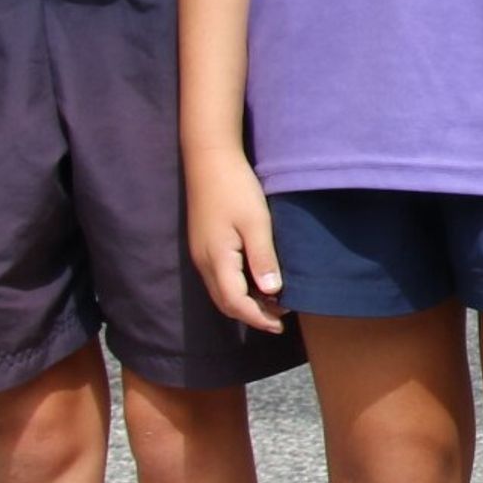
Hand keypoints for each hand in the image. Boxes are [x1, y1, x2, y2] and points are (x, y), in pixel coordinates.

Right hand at [185, 148, 286, 333]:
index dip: (258, 318)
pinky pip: (220, 278)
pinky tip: (259, 283)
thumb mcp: (256, 222)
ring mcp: (201, 253)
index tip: (280, 324)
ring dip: (246, 303)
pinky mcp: (204, 245)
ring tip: (274, 304)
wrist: (209, 157)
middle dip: (252, 315)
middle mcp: (203, 261)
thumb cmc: (235, 187)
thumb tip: (272, 292)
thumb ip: (263, 258)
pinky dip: (239, 289)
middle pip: (226, 302)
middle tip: (281, 318)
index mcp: (216, 258)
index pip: (235, 302)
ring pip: (221, 292)